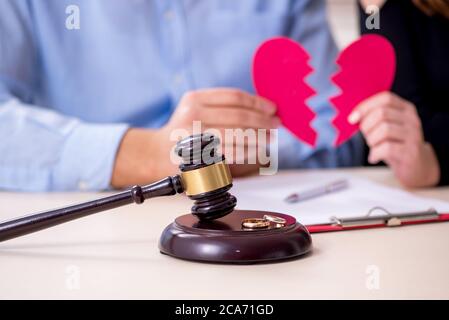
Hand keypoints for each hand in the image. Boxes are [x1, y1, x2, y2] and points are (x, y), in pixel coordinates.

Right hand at [111, 88, 278, 187]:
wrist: (156, 153)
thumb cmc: (183, 132)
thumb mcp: (195, 109)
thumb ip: (221, 107)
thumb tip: (260, 109)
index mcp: (195, 98)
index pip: (234, 97)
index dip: (257, 102)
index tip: (272, 108)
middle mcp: (193, 114)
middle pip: (238, 115)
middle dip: (262, 120)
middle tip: (275, 125)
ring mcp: (195, 136)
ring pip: (237, 134)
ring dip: (258, 137)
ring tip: (269, 138)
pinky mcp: (198, 155)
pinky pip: (230, 152)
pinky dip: (247, 151)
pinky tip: (255, 151)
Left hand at [348, 92, 439, 187]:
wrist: (416, 166)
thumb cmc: (395, 145)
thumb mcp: (386, 128)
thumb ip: (373, 118)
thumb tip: (353, 117)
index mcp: (406, 109)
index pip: (385, 98)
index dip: (365, 106)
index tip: (352, 119)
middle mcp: (412, 119)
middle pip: (382, 113)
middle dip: (367, 126)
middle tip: (367, 137)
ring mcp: (413, 135)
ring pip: (384, 129)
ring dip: (371, 140)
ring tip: (373, 147)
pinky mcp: (411, 152)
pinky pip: (387, 148)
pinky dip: (375, 153)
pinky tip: (374, 158)